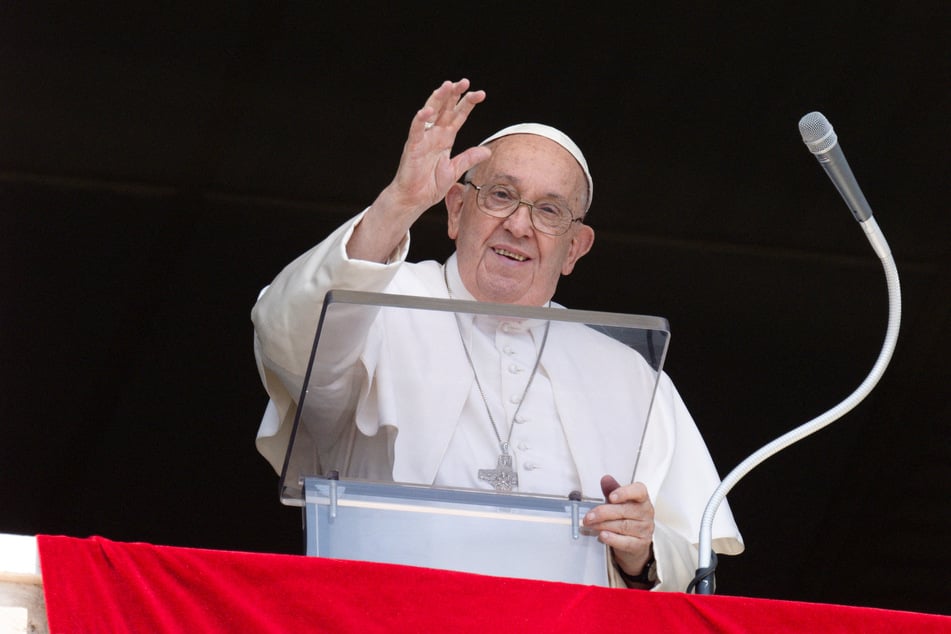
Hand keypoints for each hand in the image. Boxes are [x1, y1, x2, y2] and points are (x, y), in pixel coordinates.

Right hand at [386, 78, 489, 215]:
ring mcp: (423, 139)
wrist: (414, 199)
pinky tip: (428, 110)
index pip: (458, 116)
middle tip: (465, 82)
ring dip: (438, 98)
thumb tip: (487, 151)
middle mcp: (434, 135)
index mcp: (445, 138)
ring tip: (447, 86)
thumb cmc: (430, 185)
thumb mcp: (455, 170)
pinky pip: (416, 130)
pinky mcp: (413, 147)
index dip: (468, 104)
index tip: (480, 94)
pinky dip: (421, 120)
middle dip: (454, 95)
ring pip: (431, 113)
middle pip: (445, 109)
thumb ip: (469, 158)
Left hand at [583, 475, 654, 578]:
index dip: (625, 493)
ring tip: (590, 524)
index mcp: (642, 499)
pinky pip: (626, 542)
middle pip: (625, 510)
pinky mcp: (640, 544)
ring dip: (603, 525)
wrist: (635, 542)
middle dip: (603, 513)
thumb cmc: (626, 518)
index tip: (611, 497)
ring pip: (623, 526)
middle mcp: (646, 513)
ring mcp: (645, 529)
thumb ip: (612, 490)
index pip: (639, 491)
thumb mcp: (619, 502)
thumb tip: (605, 479)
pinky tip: (602, 535)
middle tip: (588, 516)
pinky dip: (612, 539)